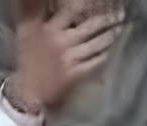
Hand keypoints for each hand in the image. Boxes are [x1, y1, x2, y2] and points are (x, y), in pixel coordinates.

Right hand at [8, 0, 120, 114]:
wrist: (25, 94)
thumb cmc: (26, 60)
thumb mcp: (25, 30)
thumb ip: (31, 9)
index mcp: (50, 29)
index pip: (72, 10)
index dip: (86, 3)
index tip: (98, 0)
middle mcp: (62, 42)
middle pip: (90, 26)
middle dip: (107, 19)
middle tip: (121, 13)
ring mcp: (70, 59)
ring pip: (95, 44)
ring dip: (110, 35)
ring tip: (120, 28)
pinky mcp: (76, 76)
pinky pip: (94, 63)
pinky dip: (104, 55)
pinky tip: (112, 50)